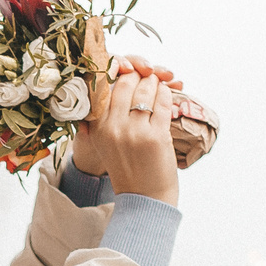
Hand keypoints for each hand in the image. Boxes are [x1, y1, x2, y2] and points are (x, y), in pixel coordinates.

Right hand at [92, 61, 184, 202]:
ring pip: (146, 90)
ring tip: (159, 79)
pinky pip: (163, 103)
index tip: (128, 68)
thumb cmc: (128, 167)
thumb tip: (112, 82)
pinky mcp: (156, 136)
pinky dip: (167, 93)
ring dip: (155, 81)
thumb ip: (104, 116)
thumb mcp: (107, 141)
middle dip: (139, 72)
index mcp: (97, 128)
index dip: (118, 71)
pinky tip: (168, 91)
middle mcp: (113, 128)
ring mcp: (135, 132)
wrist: (144, 198)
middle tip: (147, 71)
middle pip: (126, 83)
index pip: (104, 86)